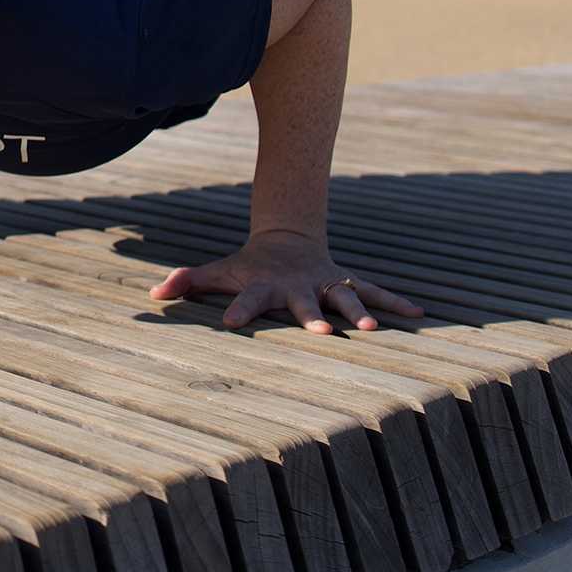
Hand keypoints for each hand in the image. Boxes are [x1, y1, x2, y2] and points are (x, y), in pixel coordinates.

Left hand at [149, 230, 422, 333]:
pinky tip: (419, 314)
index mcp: (265, 286)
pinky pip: (375, 292)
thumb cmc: (249, 266)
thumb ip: (188, 282)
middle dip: (312, 317)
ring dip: (359, 311)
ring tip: (371, 328)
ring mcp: (327, 284)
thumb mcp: (221, 272)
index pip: (246, 298)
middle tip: (320, 333)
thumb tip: (152, 296)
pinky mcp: (348, 283)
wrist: (288, 238)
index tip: (228, 323)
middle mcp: (299, 287)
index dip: (237, 309)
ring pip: (345, 297)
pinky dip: (396, 302)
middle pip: (305, 303)